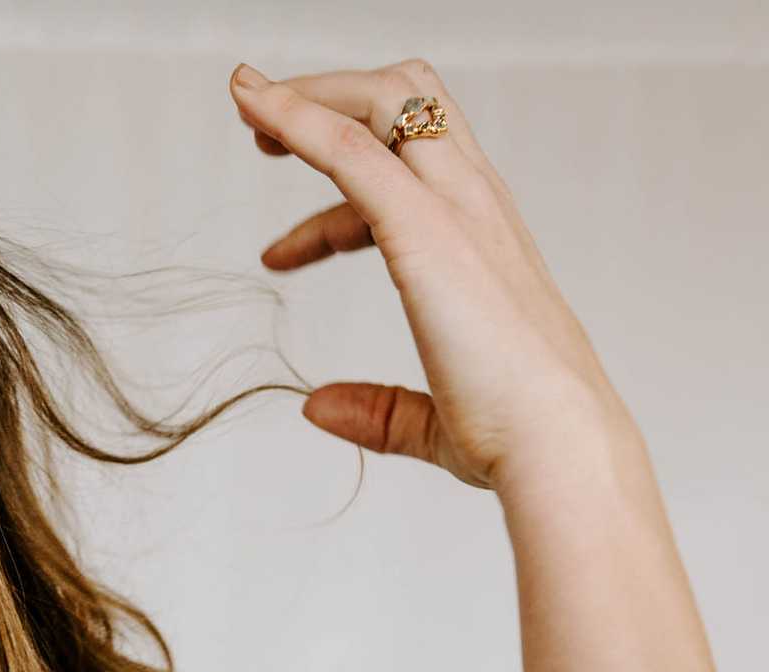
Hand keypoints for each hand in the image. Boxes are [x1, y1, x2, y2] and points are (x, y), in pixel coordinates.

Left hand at [227, 55, 633, 494]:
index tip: (288, 245)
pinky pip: (349, 150)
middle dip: (330, 98)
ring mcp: (455, 207)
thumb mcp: (433, 420)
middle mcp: (474, 202)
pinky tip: (254, 108)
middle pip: (403, 100)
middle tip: (259, 129)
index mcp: (484, 235)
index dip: (346, 191)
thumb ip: (377, 411)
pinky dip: (296, 118)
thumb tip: (316, 408)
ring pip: (378, 102)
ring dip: (305, 96)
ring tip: (245, 109)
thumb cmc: (515, 432)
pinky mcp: (426, 229)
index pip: (414, 167)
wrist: (556, 444)